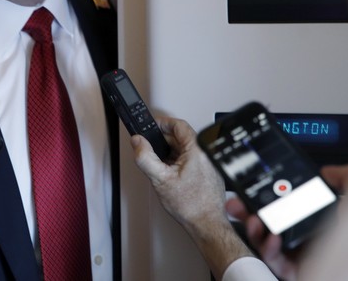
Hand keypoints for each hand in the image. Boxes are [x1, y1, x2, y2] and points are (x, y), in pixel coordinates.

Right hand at [132, 117, 253, 278]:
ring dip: (170, 153)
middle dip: (163, 142)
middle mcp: (205, 154)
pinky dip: (178, 163)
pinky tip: (171, 175)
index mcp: (197, 150)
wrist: (206, 224)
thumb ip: (145, 157)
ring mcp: (209, 164)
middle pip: (181, 138)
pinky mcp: (208, 173)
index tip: (153, 126)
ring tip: (160, 165)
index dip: (163, 123)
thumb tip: (137, 142)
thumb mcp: (160, 179)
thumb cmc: (190, 206)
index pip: (179, 125)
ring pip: (185, 150)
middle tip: (151, 148)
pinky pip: (191, 160)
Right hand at [225, 164, 347, 280]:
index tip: (255, 186)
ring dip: (254, 229)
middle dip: (249, 210)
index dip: (269, 195)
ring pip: (267, 241)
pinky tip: (272, 238)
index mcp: (324, 218)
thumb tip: (328, 172)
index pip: (289, 204)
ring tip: (253, 220)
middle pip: (271, 221)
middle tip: (238, 202)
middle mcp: (311, 236)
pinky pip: (275, 262)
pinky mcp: (298, 272)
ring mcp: (303, 255)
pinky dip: (268, 249)